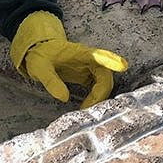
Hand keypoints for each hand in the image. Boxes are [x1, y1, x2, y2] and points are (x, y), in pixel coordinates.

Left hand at [10, 11, 127, 108]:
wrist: (39, 51)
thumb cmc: (40, 56)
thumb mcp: (39, 68)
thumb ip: (50, 81)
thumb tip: (65, 98)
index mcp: (80, 53)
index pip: (99, 55)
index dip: (112, 60)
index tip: (123, 66)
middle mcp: (89, 59)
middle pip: (105, 75)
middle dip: (101, 93)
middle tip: (88, 109)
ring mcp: (90, 68)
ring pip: (104, 83)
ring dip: (99, 97)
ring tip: (85, 111)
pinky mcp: (88, 76)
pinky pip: (98, 88)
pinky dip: (96, 98)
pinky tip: (86, 107)